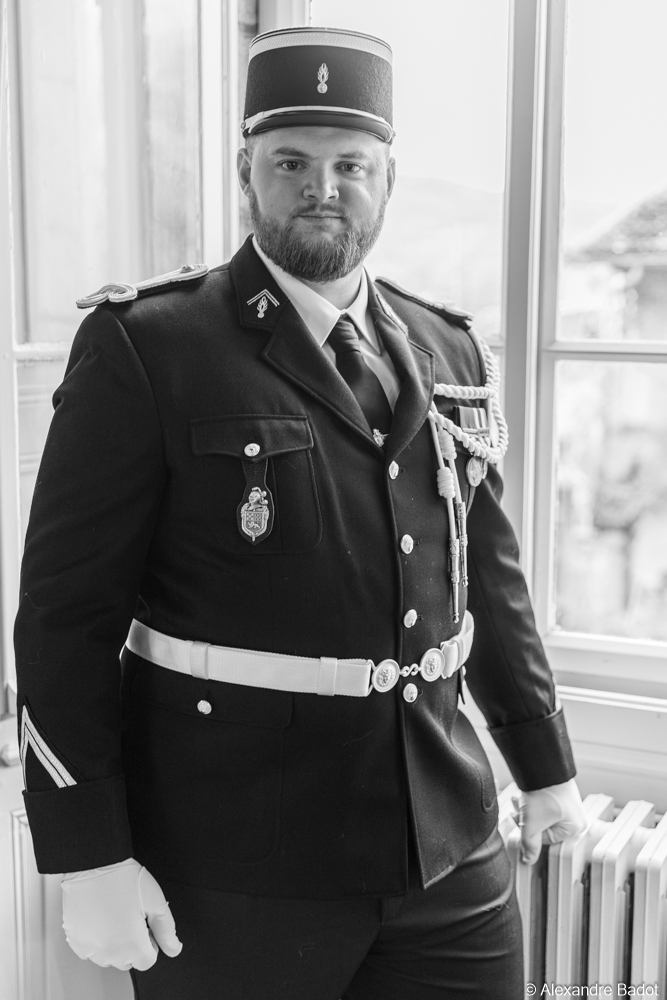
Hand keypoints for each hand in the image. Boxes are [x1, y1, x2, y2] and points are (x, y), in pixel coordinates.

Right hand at [61, 857, 182, 970]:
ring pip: (108, 957)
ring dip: (114, 944)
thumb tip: (174, 949)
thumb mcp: (155, 901)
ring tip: (115, 915)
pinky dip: (96, 939)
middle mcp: (109, 953)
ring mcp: (89, 948)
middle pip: (128, 961)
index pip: (147, 961)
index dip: (150, 941)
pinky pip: (89, 950)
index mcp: (131, 946)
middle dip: (133, 944)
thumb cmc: (123, 879)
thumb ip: (167, 930)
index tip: (145, 925)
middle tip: (130, 916)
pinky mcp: (75, 940)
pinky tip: (100, 918)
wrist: (93, 864)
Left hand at [512, 778, 586, 864]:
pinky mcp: (563, 793)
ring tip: (519, 799)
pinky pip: (546, 803)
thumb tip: (528, 861)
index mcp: (575, 829)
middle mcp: (577, 817)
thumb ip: (529, 846)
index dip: (529, 831)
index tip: (519, 821)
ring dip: (528, 809)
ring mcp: (571, 804)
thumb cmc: (543, 795)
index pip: (546, 839)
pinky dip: (535, 800)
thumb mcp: (532, 824)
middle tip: (518, 809)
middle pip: (544, 826)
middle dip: (528, 818)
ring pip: (543, 814)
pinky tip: (526, 794)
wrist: (543, 766)